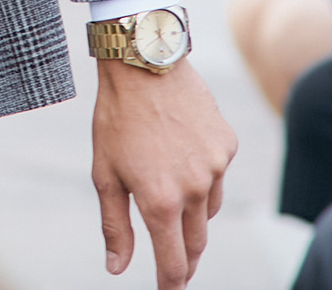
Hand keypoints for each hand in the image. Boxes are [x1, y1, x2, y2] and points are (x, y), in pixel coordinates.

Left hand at [91, 57, 234, 287]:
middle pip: (196, 243)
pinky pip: (217, 175)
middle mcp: (194, 189)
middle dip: (185, 259)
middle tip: (175, 265)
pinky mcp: (227, 145)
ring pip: (208, 209)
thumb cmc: (116, 118)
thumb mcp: (104, 173)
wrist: (144, 62)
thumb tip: (117, 268)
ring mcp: (216, 166)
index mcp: (160, 201)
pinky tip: (181, 154)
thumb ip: (114, 226)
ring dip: (192, 213)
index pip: (174, 262)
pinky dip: (202, 176)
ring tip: (169, 193)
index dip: (171, 284)